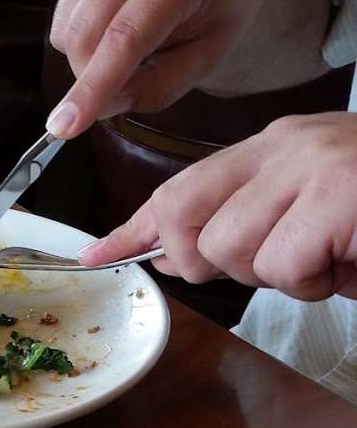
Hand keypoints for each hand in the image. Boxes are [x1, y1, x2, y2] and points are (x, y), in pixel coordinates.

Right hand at [46, 0, 298, 138]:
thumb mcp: (214, 49)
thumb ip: (161, 85)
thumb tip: (103, 107)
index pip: (123, 39)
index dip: (91, 88)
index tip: (62, 128)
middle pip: (82, 36)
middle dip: (91, 77)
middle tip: (126, 84)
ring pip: (66, 26)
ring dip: (86, 57)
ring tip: (129, 49)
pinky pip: (66, 11)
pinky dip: (82, 35)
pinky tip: (115, 26)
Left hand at [80, 113, 356, 300]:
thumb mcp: (312, 224)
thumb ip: (248, 229)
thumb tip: (175, 257)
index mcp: (277, 148)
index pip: (182, 186)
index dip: (137, 227)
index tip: (97, 255)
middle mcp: (287, 146)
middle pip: (188, 217)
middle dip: (209, 261)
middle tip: (275, 265)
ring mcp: (313, 164)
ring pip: (234, 248)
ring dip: (282, 275)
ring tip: (334, 256)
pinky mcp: (339, 194)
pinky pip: (284, 262)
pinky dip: (315, 280)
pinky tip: (350, 259)